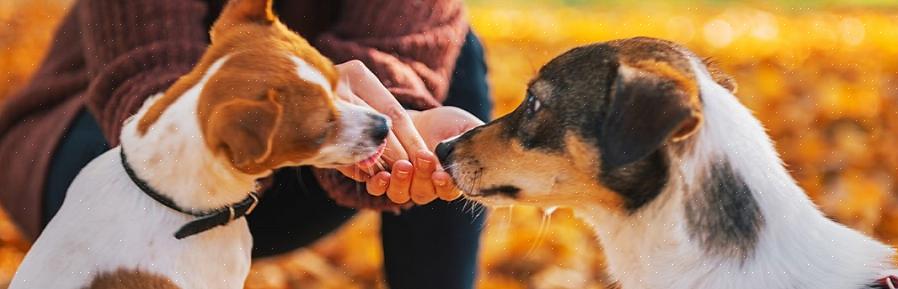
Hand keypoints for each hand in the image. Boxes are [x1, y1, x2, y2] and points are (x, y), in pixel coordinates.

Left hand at [330, 60, 482, 204]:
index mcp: (450, 180)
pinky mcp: (382, 178)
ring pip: (402, 195)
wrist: (412, 117)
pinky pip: (378, 190)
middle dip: (424, 177)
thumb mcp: (465, 127)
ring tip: (403, 166)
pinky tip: (381, 175)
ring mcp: (403, 185)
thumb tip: (492, 148)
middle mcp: (427, 188)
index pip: (449, 191)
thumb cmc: (444, 124)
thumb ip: (476, 141)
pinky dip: (379, 185)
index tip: (442, 174)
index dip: (446, 186)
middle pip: (425, 193)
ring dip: (402, 182)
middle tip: (423, 156)